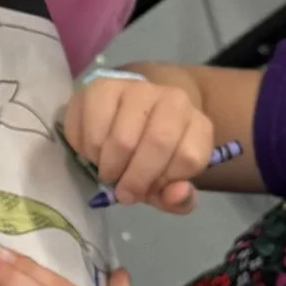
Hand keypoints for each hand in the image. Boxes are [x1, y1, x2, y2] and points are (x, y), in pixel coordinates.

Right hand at [63, 67, 218, 211]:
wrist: (125, 117)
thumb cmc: (149, 158)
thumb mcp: (167, 185)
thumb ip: (178, 199)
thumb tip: (176, 195)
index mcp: (197, 124)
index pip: (189, 158)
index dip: (165, 181)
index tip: (149, 190)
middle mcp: (173, 99)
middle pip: (158, 143)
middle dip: (136, 178)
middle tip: (123, 192)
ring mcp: (138, 89)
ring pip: (122, 139)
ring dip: (109, 166)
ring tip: (108, 170)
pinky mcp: (103, 86)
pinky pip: (93, 128)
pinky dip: (88, 150)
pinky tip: (93, 151)